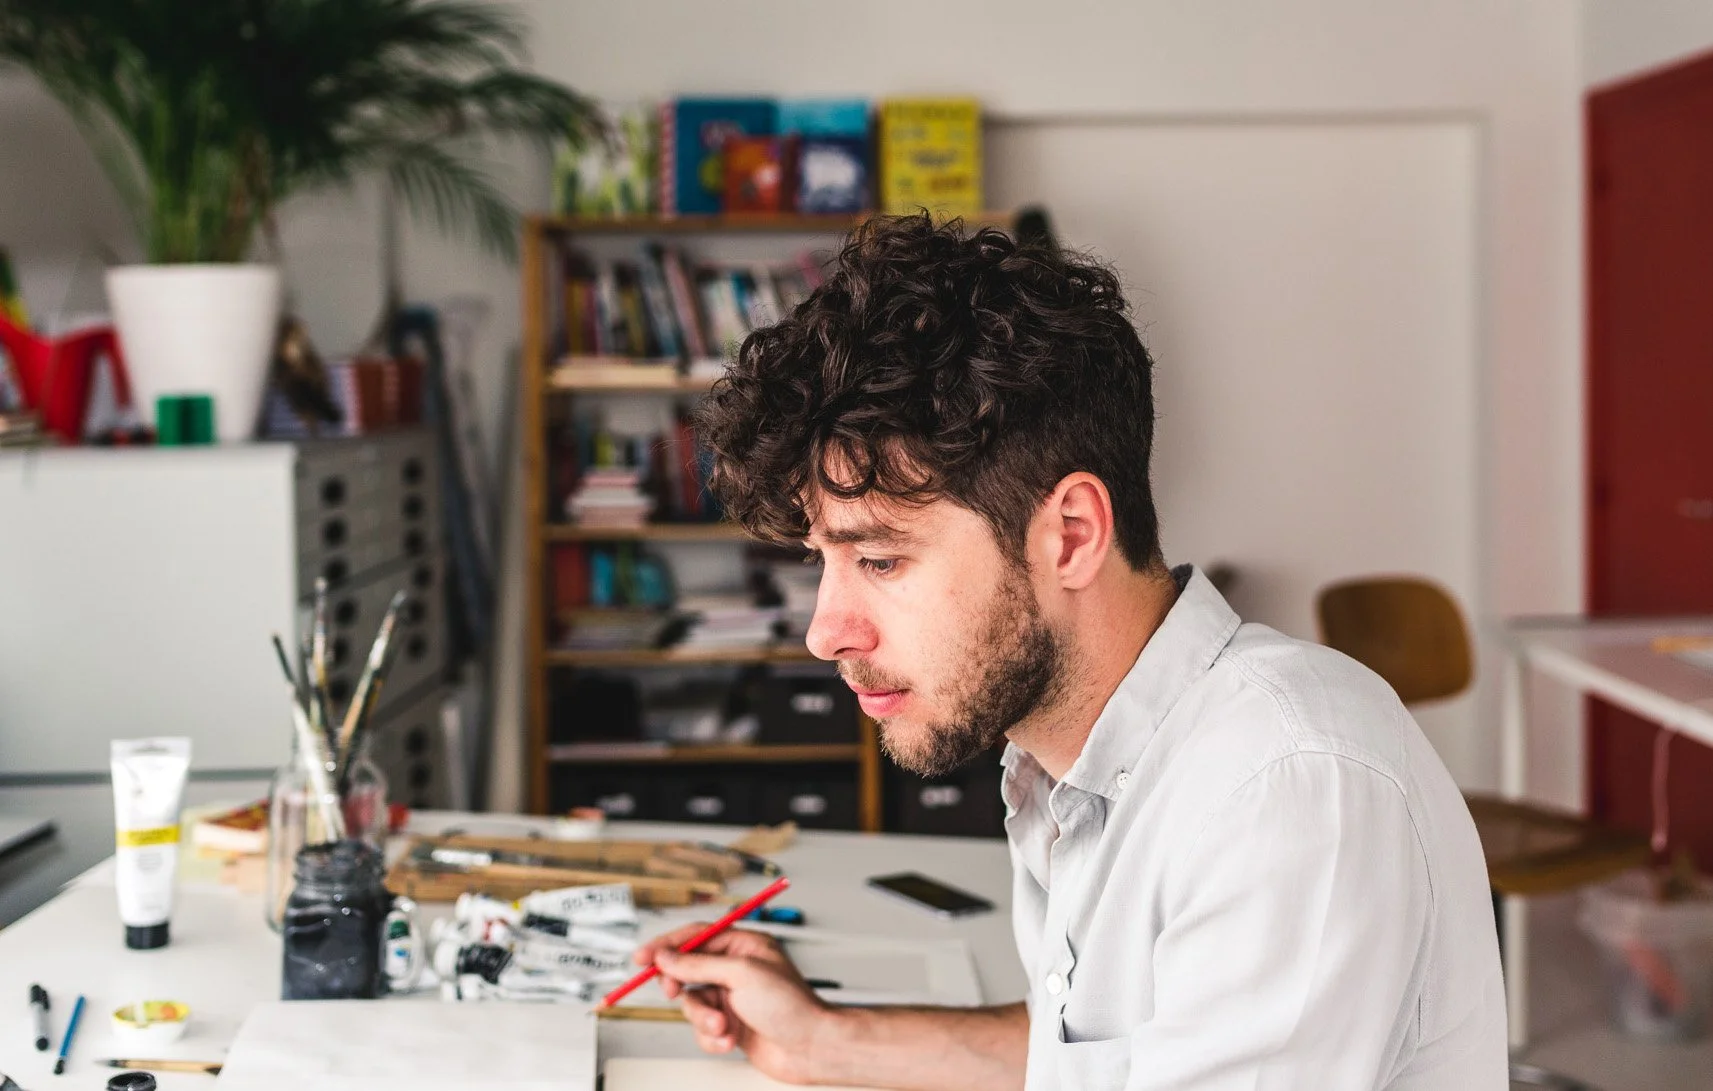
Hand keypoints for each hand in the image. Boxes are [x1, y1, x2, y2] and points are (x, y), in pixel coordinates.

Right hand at [634, 923, 834, 1082]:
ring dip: (703, 1018)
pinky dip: (711, 1037)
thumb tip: (667, 957)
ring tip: (722, 1026)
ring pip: (693, 1003)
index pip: (696, 936)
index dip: (666, 945)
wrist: (810, 1048)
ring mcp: (731, 997)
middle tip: (674, 992)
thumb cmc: (791, 1005)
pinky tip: (729, 1040)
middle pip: (688, 969)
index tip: (642, 957)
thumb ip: (699, 964)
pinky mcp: (729, 1024)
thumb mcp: (741, 975)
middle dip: (681, 985)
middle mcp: (735, 969)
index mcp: (743, 945)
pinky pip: (702, 1028)